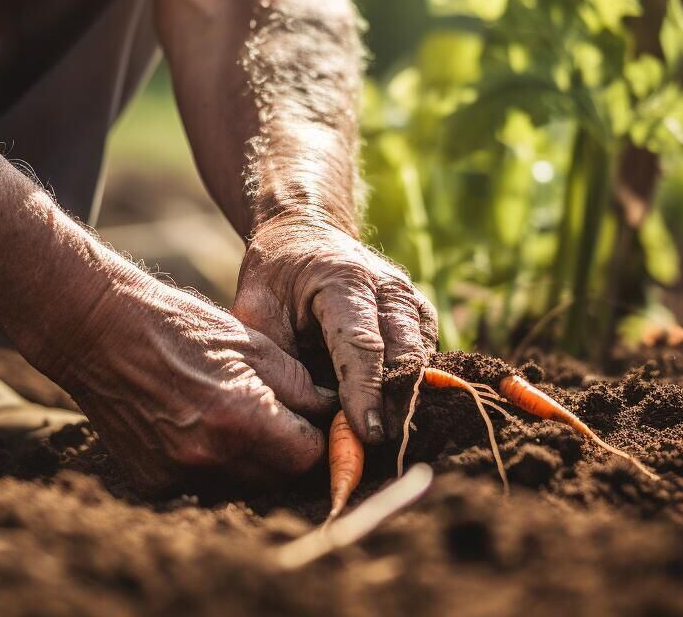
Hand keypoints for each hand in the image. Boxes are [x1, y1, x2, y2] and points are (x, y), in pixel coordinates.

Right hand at [49, 264, 337, 492]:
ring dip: (251, 461)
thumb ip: (299, 387)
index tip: (314, 421)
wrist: (99, 332)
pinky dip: (212, 464)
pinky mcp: (153, 482)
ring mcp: (177, 476)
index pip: (308, 457)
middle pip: (277, 478)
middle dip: (287, 452)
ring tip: (236, 417)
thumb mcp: (253, 344)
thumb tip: (332, 413)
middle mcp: (209, 458)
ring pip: (242, 487)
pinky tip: (198, 427)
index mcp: (241, 419)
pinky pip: (203, 486)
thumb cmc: (179, 327)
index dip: (317, 438)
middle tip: (279, 417)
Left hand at [232, 215, 437, 444]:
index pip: (362, 344)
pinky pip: (425, 355)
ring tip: (384, 435)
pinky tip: (392, 411)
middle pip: (403, 353)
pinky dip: (412, 385)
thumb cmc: (276, 277)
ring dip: (406, 398)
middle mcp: (388, 285)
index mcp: (343, 279)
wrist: (304, 235)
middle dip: (394, 403)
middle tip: (378, 447)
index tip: (367, 432)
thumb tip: (299, 415)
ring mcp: (410, 297)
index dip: (365, 391)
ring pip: (421, 357)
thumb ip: (279, 358)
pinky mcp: (419, 313)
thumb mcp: (258, 309)